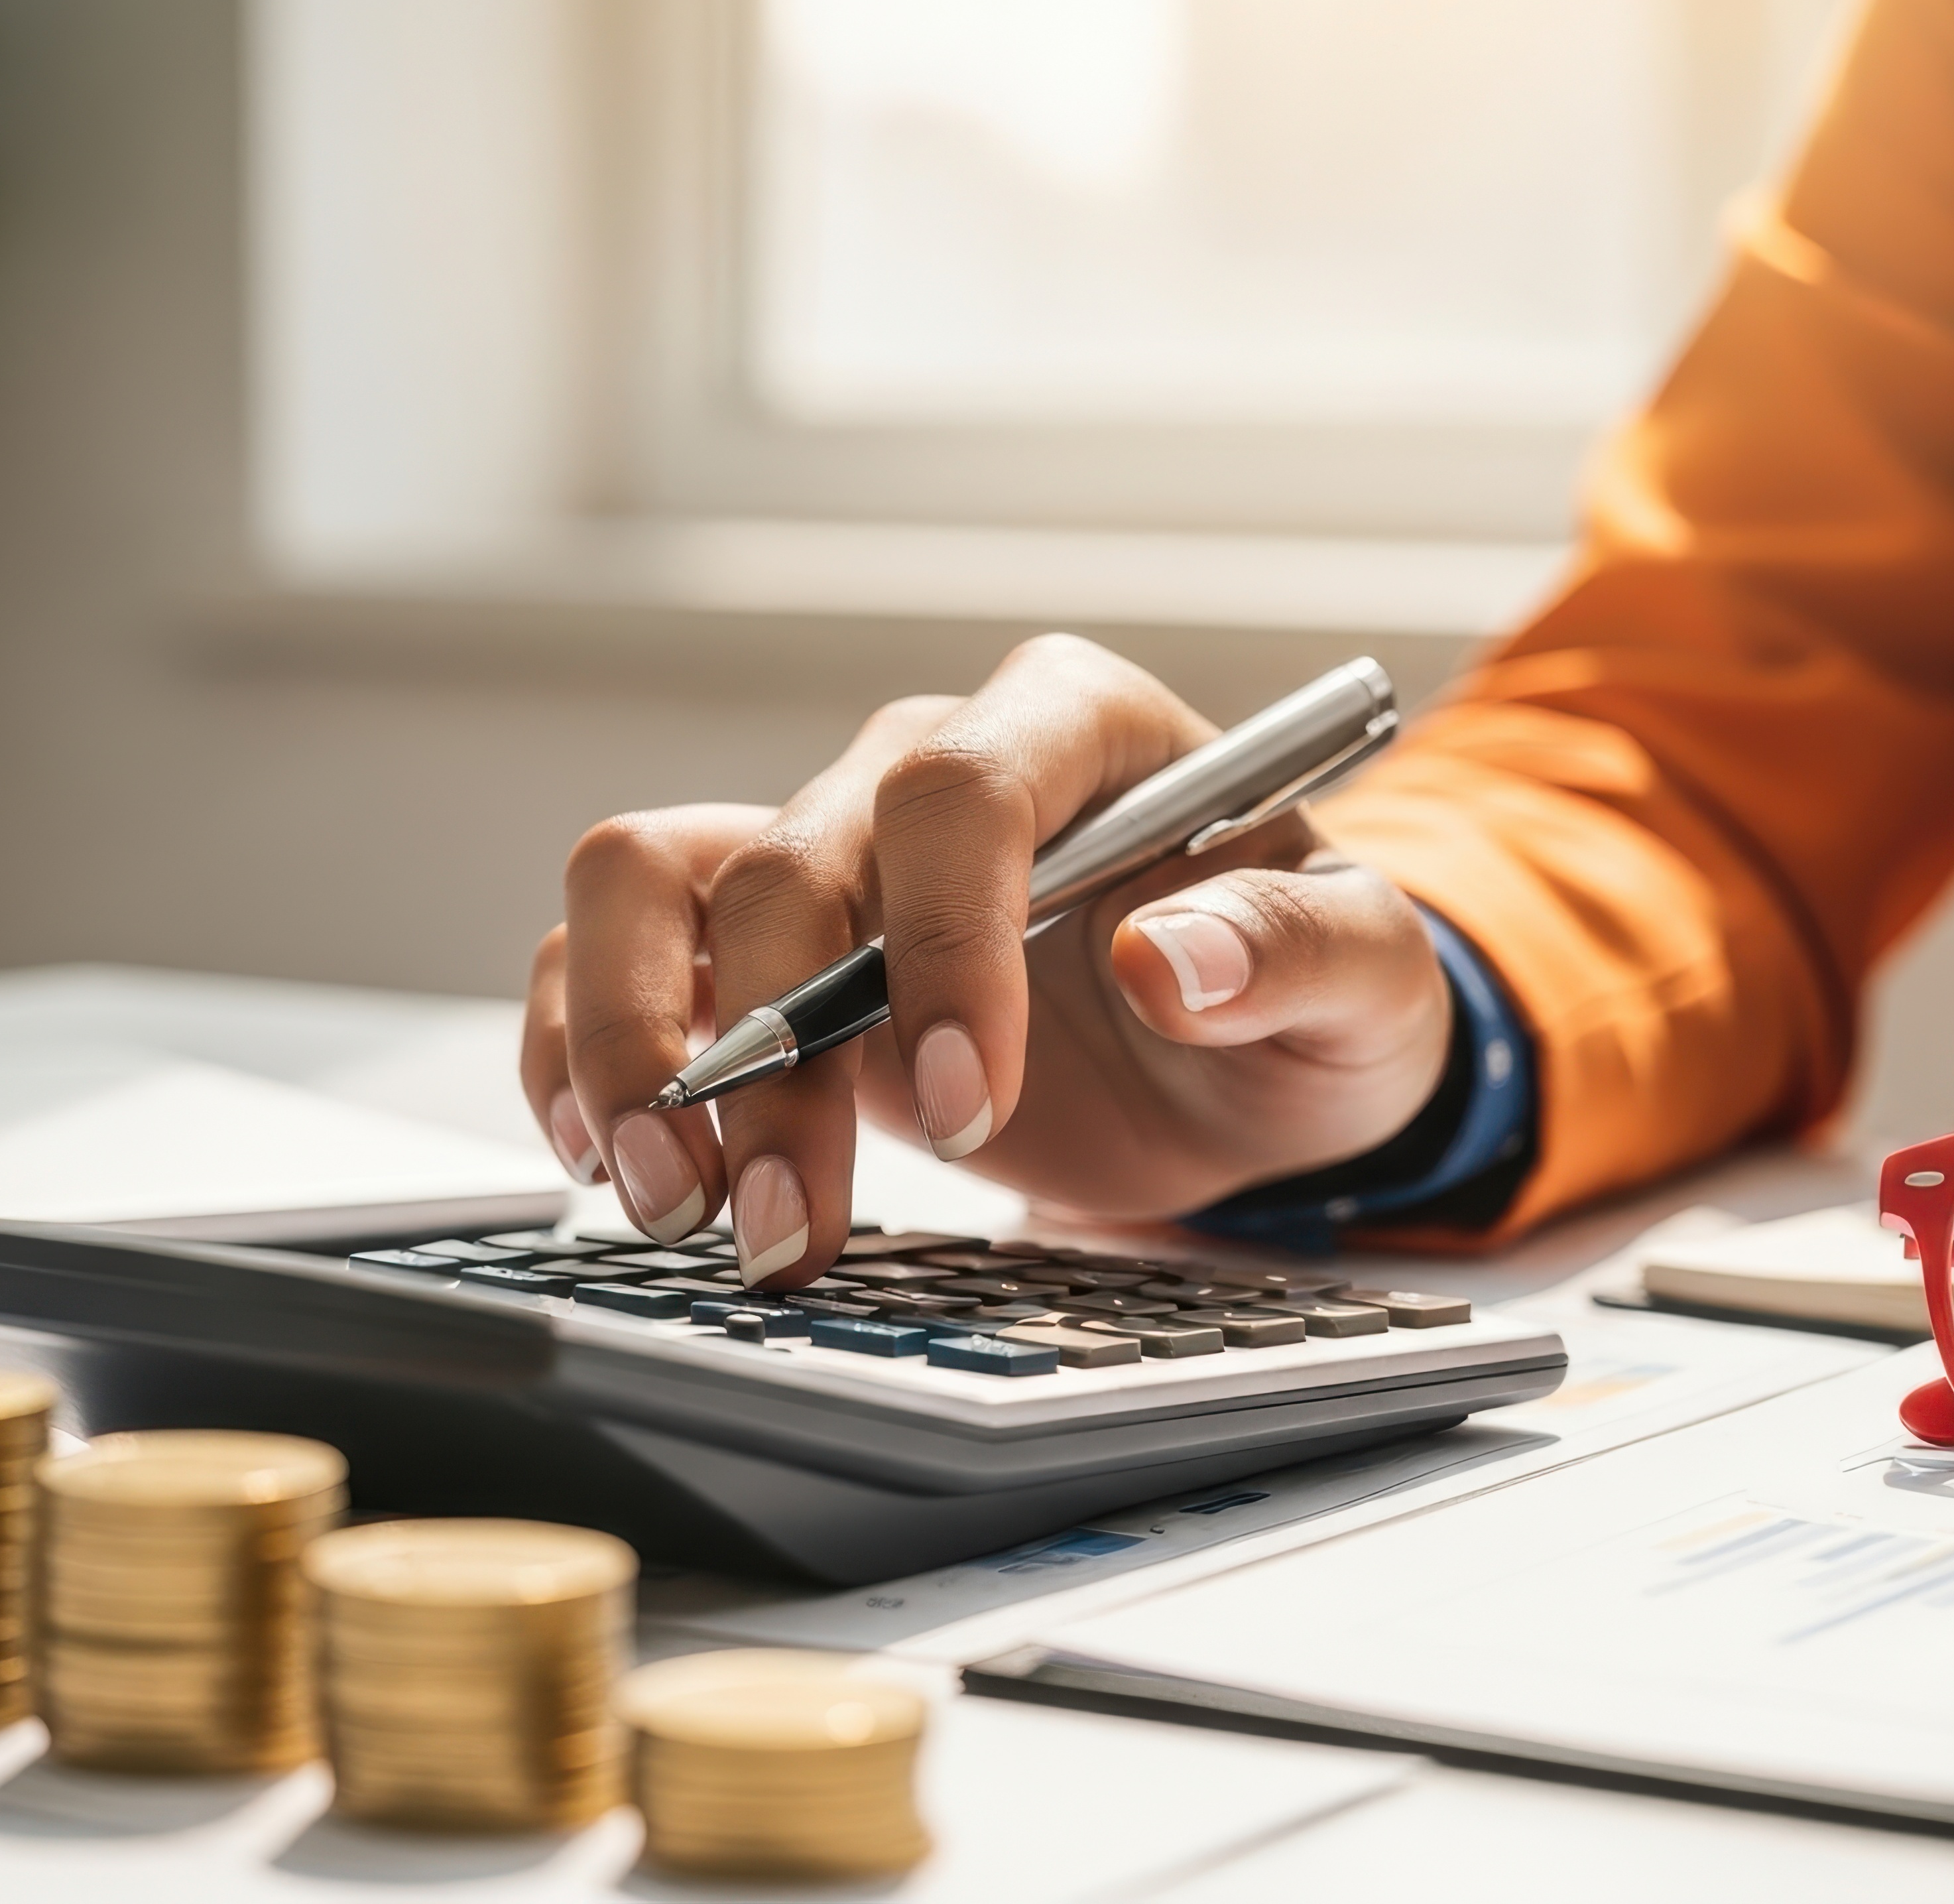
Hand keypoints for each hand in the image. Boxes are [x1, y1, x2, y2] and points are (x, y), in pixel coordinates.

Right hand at [521, 637, 1453, 1288]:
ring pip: (652, 881)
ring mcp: (831, 856)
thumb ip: (1297, 953)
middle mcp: (927, 770)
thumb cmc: (1304, 995)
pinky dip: (585, 1048)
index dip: (941, 943)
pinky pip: (620, 953)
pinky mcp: (766, 956)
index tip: (963, 1105)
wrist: (1251, 1059)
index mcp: (1077, 729)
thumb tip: (1175, 959)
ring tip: (676, 1202)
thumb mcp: (1368, 982)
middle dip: (774, 1058)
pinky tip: (621, 1164)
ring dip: (637, 1046)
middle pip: (788, 860)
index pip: (962, 793)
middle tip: (794, 1224)